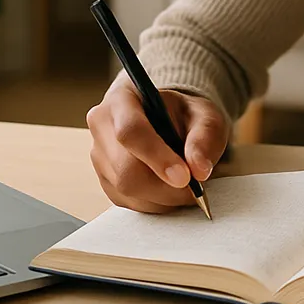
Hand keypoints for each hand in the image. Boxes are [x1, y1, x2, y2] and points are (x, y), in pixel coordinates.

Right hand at [86, 76, 228, 213]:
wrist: (168, 120)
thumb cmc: (184, 114)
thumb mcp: (204, 116)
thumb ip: (204, 138)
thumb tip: (199, 171)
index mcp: (122, 99)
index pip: (131, 131)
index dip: (158, 157)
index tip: (185, 177)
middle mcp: (102, 127)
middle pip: (126, 169)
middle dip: (165, 186)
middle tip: (196, 189)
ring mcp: (99, 157)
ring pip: (127, 190)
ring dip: (164, 197)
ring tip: (186, 186)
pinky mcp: (105, 181)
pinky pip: (129, 202)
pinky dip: (156, 203)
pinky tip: (171, 190)